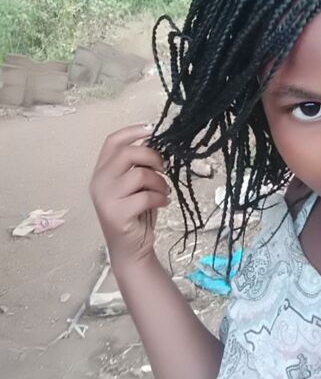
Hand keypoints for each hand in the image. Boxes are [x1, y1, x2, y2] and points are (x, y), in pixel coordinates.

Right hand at [90, 124, 170, 273]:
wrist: (130, 249)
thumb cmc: (135, 213)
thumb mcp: (135, 184)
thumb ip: (138, 165)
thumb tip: (155, 140)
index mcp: (102, 171)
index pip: (112, 141)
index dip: (133, 131)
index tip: (152, 129)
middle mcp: (99, 182)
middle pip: (128, 153)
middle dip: (153, 157)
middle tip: (164, 168)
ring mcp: (105, 198)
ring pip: (140, 174)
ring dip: (159, 182)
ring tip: (163, 192)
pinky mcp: (116, 214)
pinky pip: (146, 196)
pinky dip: (160, 198)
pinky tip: (162, 203)